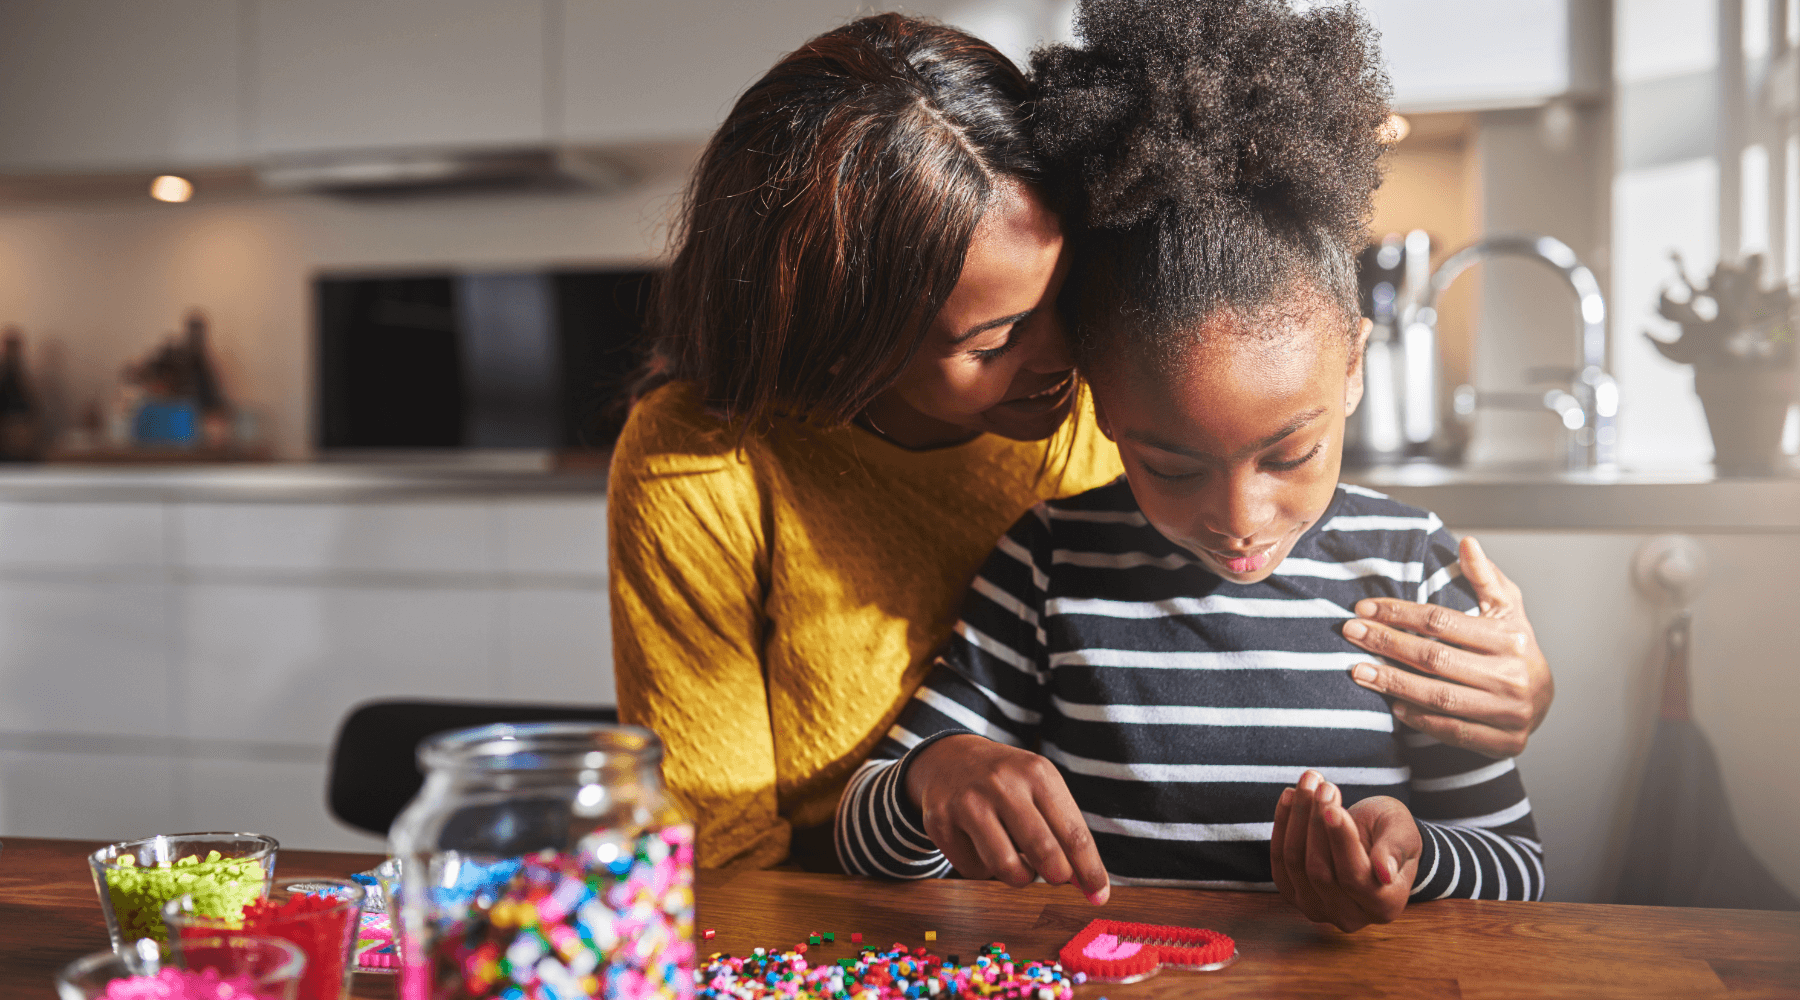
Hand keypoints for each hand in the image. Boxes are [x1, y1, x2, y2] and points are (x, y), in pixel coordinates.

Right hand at [905, 734, 1109, 903]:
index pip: (1074, 833)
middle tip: (1056, 876)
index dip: (1090, 871)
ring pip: (1007, 868)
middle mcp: (1002, 784)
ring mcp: (968, 802)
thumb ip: (1065, 832)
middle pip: (1044, 852)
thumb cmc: (1008, 783)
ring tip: (1022, 863)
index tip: (1099, 895)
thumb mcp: (1040, 788)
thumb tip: (1090, 887)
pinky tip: (986, 849)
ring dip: (1022, 877)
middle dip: (1058, 876)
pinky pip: (974, 870)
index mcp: (1037, 773)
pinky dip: (987, 871)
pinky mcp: (940, 822)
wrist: (949, 759)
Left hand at [1271, 770, 1419, 931]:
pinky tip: (1288, 796)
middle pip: (1320, 871)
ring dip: (1297, 818)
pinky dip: (1281, 825)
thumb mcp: (1403, 832)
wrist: (1373, 838)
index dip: (1341, 842)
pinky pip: (1279, 861)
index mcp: (1385, 906)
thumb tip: (1385, 873)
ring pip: (1295, 864)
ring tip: (1309, 783)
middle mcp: (1350, 917)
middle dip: (1316, 823)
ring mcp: (1318, 909)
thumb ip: (1395, 850)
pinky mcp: (1293, 894)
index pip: (1355, 877)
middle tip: (1323, 785)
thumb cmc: (1392, 833)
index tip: (1333, 809)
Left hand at [1342, 536, 1552, 757]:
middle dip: (1387, 644)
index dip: (1399, 613)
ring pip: (1439, 697)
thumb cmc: (1514, 646)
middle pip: (1435, 658)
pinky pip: (1453, 731)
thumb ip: (1485, 577)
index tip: (1364, 608)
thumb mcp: (1507, 608)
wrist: (1543, 700)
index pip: (1442, 622)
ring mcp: (1509, 712)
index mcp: (1510, 637)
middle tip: (1352, 633)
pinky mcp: (1505, 743)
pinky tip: (1393, 706)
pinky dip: (1420, 720)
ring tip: (1359, 671)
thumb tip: (1467, 543)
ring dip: (1393, 684)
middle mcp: (1511, 675)